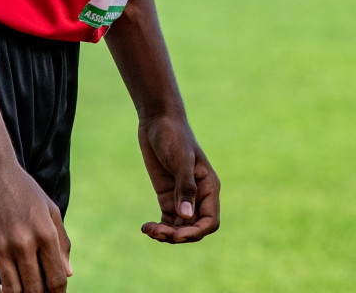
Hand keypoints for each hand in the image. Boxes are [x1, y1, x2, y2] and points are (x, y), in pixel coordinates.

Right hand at [0, 157, 71, 292]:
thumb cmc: (22, 188)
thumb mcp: (49, 209)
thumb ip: (61, 241)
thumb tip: (68, 274)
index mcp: (45, 233)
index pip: (57, 278)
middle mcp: (24, 243)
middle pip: (35, 289)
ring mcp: (0, 247)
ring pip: (12, 291)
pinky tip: (1, 290)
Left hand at [137, 113, 220, 243]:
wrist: (158, 120)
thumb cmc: (174, 135)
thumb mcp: (180, 160)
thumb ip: (185, 188)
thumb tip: (186, 216)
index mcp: (208, 187)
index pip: (210, 221)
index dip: (195, 232)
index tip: (176, 234)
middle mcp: (198, 195)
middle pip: (194, 228)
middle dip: (177, 235)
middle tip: (157, 232)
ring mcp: (182, 197)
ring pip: (179, 227)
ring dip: (166, 234)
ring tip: (149, 230)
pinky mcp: (167, 196)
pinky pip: (167, 220)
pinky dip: (158, 227)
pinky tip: (145, 227)